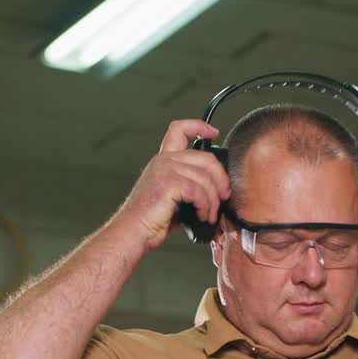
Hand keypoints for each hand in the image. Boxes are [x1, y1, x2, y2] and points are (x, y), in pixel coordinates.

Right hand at [109, 119, 229, 252]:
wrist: (133, 232)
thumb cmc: (151, 220)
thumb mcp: (174, 198)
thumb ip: (192, 188)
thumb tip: (217, 194)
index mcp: (163, 160)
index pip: (179, 129)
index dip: (199, 126)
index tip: (214, 132)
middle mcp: (163, 160)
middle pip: (205, 157)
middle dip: (220, 177)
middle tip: (224, 195)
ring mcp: (165, 169)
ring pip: (205, 177)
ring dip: (213, 200)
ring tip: (210, 215)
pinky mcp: (169, 182)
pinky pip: (199, 190)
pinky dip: (205, 206)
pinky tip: (202, 216)